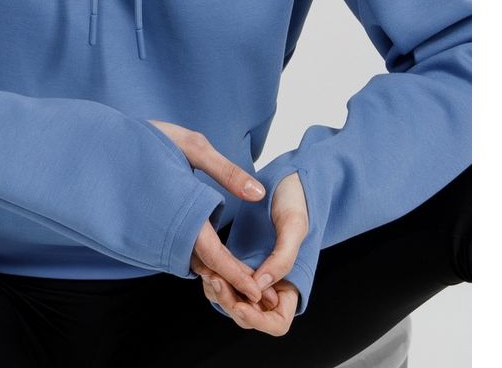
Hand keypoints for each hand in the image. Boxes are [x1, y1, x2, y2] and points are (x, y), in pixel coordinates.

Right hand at [146, 120, 278, 310]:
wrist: (101, 143)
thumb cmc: (149, 139)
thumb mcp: (191, 146)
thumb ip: (225, 171)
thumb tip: (259, 194)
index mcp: (181, 210)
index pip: (212, 254)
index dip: (235, 275)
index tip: (257, 293)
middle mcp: (167, 228)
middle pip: (203, 265)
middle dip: (231, 282)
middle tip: (260, 298)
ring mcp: (157, 231)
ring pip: (190, 260)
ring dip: (216, 274)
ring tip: (245, 285)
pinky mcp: (152, 229)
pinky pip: (178, 250)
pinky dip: (200, 261)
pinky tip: (217, 263)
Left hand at [201, 171, 307, 335]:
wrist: (285, 178)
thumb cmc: (295, 198)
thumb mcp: (293, 225)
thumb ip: (282, 257)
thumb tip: (260, 286)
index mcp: (291, 284)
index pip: (277, 323)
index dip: (258, 320)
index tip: (240, 304)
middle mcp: (272, 286)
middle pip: (250, 316)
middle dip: (231, 305)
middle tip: (215, 282)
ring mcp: (254, 274)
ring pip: (234, 300)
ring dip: (220, 293)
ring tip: (208, 273)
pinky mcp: (239, 260)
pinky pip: (225, 280)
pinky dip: (215, 277)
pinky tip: (205, 263)